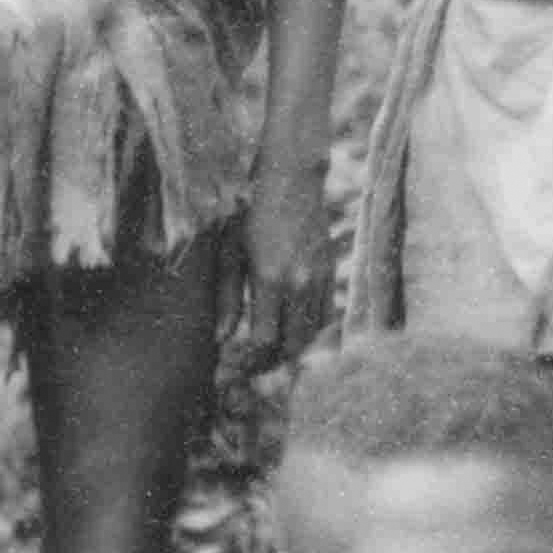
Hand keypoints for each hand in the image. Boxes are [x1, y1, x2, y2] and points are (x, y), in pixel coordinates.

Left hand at [224, 160, 333, 361]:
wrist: (292, 182)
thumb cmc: (250, 215)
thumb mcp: (229, 253)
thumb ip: (227, 298)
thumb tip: (222, 339)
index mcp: (270, 279)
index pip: (264, 340)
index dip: (249, 360)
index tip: (234, 369)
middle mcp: (300, 283)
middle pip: (293, 345)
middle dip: (272, 364)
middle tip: (253, 369)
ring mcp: (320, 279)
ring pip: (312, 334)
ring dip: (292, 350)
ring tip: (271, 355)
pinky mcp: (330, 273)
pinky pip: (325, 316)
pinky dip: (309, 331)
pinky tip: (292, 330)